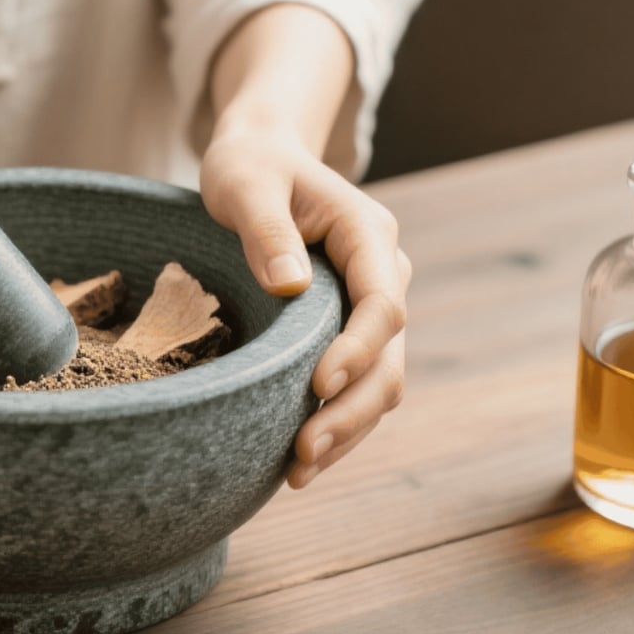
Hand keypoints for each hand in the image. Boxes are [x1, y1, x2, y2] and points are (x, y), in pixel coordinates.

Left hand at [200, 126, 409, 488]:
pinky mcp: (348, 332)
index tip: (317, 385)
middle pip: (388, 357)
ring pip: (379, 383)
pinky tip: (297, 464)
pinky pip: (355, 387)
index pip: (381, 304)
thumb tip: (290, 285)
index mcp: (368, 235)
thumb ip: (266, 229)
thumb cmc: (249, 168)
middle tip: (303, 452)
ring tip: (298, 472)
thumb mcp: (245, 184)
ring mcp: (369, 308)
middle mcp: (382, 274)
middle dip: (351, 410)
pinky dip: (335, 425)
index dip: (356, 351)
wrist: (258, 161)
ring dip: (346, 431)